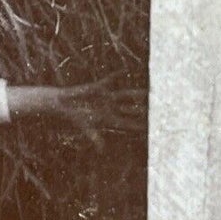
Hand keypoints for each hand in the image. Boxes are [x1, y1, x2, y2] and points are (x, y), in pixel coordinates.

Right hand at [10, 78, 143, 146]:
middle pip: (130, 110)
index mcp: (109, 120)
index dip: (140, 125)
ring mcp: (106, 98)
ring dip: (136, 94)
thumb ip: (94, 137)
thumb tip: (101, 150)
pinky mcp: (99, 88)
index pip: (128, 123)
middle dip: (143, 110)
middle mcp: (110, 109)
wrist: (63, 105)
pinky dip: (116, 75)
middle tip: (158, 109)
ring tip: (149, 91)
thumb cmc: (73, 118)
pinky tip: (125, 69)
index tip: (152, 127)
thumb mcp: (84, 127)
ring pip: (125, 96)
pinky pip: (110, 80)